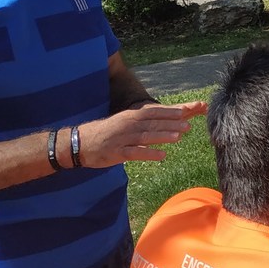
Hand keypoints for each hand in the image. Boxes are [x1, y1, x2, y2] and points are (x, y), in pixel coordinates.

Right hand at [77, 101, 205, 166]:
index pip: (152, 112)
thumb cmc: (107, 132)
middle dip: (170, 124)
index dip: (168, 112)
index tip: (183, 112)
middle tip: (187, 125)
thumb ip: (142, 122)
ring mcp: (122, 139)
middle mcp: (127, 125)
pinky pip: (135, 153)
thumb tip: (162, 121)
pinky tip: (162, 155)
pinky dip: (149, 153)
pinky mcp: (117, 153)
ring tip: (178, 137)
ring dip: (163, 136)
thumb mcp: (124, 122)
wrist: (81, 142)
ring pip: (145, 136)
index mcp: (130, 116)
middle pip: (152, 123)